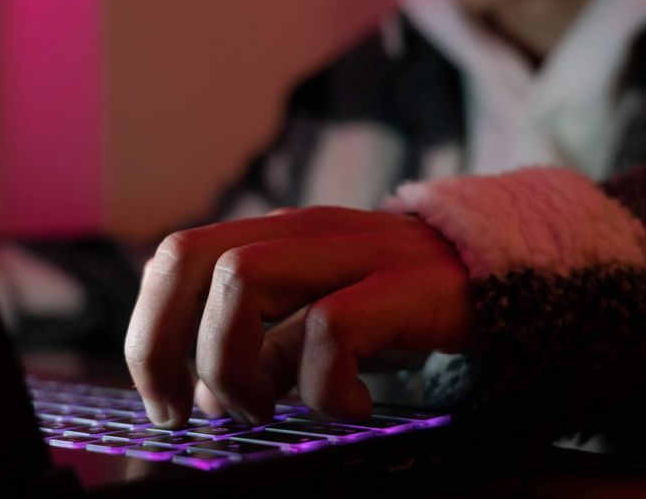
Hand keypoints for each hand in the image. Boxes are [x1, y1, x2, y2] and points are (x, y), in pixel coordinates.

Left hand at [124, 207, 471, 427]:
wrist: (497, 274)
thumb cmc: (396, 305)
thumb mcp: (319, 322)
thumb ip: (264, 348)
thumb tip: (207, 398)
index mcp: (275, 237)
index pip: (175, 258)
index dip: (149, 331)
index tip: (166, 402)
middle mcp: (304, 232)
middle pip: (191, 257)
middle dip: (165, 343)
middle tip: (187, 411)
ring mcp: (353, 251)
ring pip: (244, 279)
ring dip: (234, 364)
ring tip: (266, 410)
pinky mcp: (405, 284)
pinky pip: (333, 327)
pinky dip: (325, 386)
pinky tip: (353, 409)